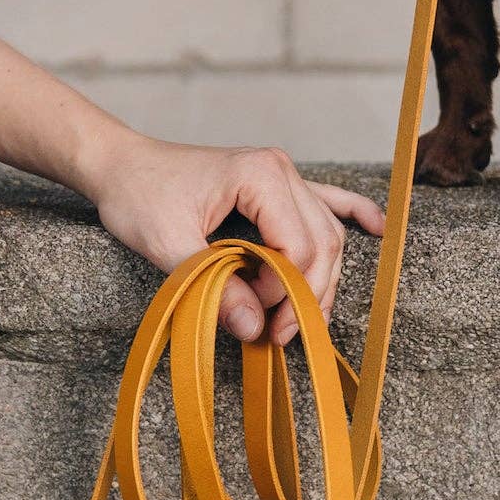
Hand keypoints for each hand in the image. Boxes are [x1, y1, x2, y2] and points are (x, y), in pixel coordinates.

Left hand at [85, 133, 385, 345]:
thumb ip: (212, 284)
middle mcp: (281, 170)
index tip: (257, 320)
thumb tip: (252, 327)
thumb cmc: (138, 195)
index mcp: (259, 175)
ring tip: (304, 319)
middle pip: (322, 242)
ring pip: (328, 233)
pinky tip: (378, 227)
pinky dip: (353, 213)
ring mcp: (283, 175)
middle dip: (308, 294)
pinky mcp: (276, 185)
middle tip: (280, 334)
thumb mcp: (165, 244)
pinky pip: (327, 200)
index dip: (285, 290)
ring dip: (323, 278)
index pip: (298, 244)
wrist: (121, 165)